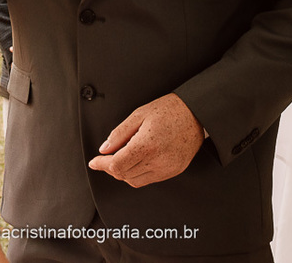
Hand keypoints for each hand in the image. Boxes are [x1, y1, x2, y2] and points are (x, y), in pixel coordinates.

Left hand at [87, 94, 203, 187]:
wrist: (197, 113)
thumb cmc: (170, 110)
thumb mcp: (139, 114)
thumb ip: (119, 133)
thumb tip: (104, 149)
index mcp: (146, 145)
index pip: (117, 165)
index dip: (102, 165)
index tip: (94, 162)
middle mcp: (157, 161)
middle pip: (124, 175)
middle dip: (111, 168)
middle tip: (106, 157)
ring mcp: (167, 169)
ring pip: (135, 181)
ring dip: (124, 173)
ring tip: (122, 158)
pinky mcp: (174, 171)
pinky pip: (149, 180)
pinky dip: (138, 174)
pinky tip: (137, 161)